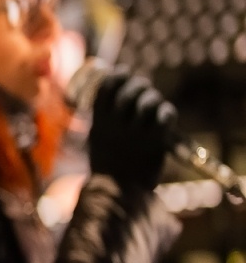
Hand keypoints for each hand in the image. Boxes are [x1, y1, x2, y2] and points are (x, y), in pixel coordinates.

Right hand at [87, 71, 175, 189]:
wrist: (119, 191)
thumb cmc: (107, 166)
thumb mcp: (96, 140)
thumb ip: (103, 121)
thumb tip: (113, 99)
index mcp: (99, 124)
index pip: (106, 89)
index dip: (117, 75)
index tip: (124, 71)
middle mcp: (116, 126)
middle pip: (129, 92)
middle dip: (138, 84)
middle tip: (144, 86)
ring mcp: (136, 133)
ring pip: (149, 102)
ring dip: (153, 97)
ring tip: (154, 101)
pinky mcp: (155, 142)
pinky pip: (165, 116)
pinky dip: (167, 112)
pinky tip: (165, 114)